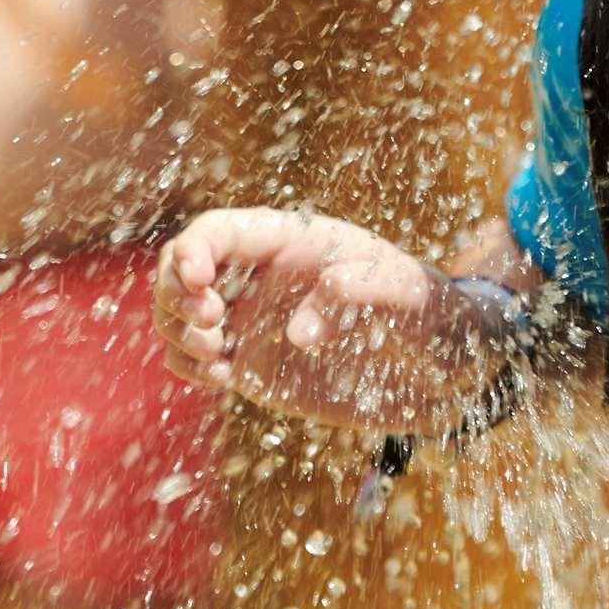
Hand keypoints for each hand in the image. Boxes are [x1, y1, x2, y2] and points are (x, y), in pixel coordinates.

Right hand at [154, 208, 490, 431]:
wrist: (431, 362)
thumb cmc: (420, 308)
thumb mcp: (401, 290)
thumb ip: (359, 292)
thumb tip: (299, 331)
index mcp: (285, 239)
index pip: (216, 231)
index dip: (193, 251)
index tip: (200, 282)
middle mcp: (256, 274)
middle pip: (179, 268)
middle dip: (176, 294)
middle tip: (213, 325)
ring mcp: (247, 318)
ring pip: (176, 314)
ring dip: (177, 332)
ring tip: (219, 354)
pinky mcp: (248, 362)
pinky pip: (192, 357)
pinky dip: (188, 365)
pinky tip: (220, 377)